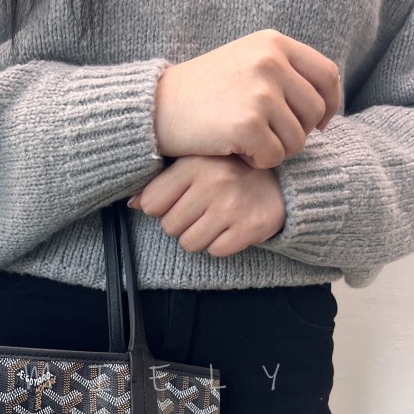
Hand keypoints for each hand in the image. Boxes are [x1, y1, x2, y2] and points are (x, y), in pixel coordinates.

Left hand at [127, 155, 285, 257]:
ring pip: (189, 243)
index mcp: (194, 163)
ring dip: (200, 237)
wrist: (282, 180)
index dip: (162, 208)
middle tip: (203, 210)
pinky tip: (231, 226)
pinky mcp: (250, 227)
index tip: (180, 200)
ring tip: (216, 219)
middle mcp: (213, 182)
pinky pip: (216, 251)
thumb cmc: (229, 172)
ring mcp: (233, 205)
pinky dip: (221, 244)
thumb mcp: (194, 165)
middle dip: (183, 224)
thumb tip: (131, 203)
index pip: (151, 204)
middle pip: (169, 227)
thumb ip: (161, 183)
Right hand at [153, 28, 340, 167]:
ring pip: (297, 139)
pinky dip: (259, 164)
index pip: (326, 76)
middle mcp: (271, 63)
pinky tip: (239, 156)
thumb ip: (279, 73)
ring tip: (249, 148)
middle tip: (272, 142)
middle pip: (314, 111)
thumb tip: (320, 104)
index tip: (319, 125)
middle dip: (298, 134)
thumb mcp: (243, 64)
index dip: (329, 105)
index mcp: (273, 44)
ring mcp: (260, 93)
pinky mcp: (247, 125)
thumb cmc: (198, 93)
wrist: (154, 108)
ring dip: (277, 152)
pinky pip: (274, 157)